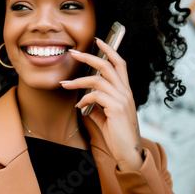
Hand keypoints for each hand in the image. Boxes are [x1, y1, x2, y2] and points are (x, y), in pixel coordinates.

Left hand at [60, 38, 143, 170]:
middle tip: (73, 53)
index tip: (98, 40)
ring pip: (98, 79)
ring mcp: (123, 99)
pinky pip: (95, 95)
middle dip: (89, 56)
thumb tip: (83, 101)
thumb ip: (97, 107)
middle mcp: (126, 92)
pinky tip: (79, 106)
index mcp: (125, 91)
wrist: (129, 154)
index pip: (120, 64)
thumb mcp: (106, 118)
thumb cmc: (118, 136)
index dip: (110, 50)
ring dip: (78, 81)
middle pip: (107, 65)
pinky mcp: (117, 108)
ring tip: (65, 84)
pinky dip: (84, 99)